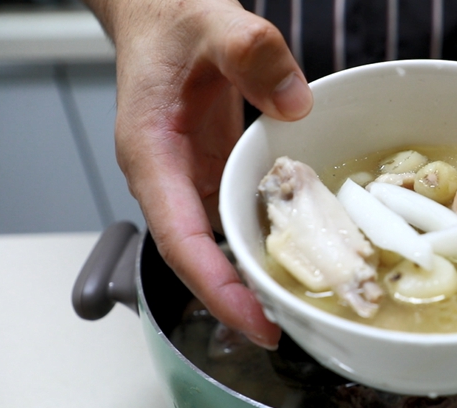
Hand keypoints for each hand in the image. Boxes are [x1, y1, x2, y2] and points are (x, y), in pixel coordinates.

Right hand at [87, 0, 313, 347]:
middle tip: (290, 327)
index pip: (179, 240)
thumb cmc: (174, 23)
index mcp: (152, 155)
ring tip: (303, 305)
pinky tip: (303, 255)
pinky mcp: (211, 176)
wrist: (164, 17)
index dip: (216, 288)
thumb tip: (296, 104)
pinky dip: (264, 243)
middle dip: (238, 300)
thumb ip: (251, 53)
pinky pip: (235, 221)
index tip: (254, 320)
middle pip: (198, 259)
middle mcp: (167, 180)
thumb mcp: (215, 23)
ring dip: (253, 279)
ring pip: (216, 247)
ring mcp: (189, 182)